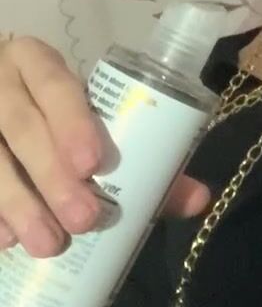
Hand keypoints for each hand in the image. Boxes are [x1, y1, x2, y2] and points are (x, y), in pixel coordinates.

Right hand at [0, 35, 209, 256]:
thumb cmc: (51, 119)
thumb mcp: (88, 124)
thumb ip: (144, 160)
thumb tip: (198, 199)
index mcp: (35, 63)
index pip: (52, 82)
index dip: (71, 120)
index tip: (94, 163)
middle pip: (19, 125)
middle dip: (51, 175)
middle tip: (85, 219)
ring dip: (17, 201)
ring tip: (47, 244)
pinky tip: (3, 240)